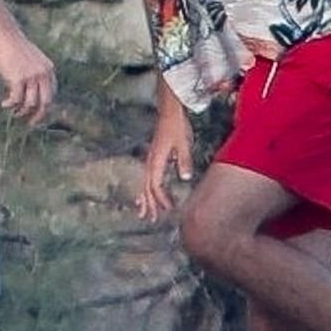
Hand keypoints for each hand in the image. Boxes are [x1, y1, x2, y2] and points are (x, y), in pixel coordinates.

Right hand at [0, 31, 54, 124]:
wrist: (3, 35)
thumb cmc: (13, 46)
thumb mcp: (31, 60)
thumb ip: (34, 74)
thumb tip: (30, 93)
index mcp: (49, 70)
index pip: (51, 95)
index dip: (44, 107)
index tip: (37, 114)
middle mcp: (43, 74)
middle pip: (45, 103)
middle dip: (38, 116)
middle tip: (30, 123)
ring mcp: (32, 77)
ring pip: (30, 103)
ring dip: (21, 111)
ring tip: (13, 112)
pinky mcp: (18, 79)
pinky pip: (16, 99)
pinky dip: (10, 105)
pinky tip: (4, 104)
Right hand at [137, 104, 193, 221]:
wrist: (170, 111)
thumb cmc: (177, 126)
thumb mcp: (183, 143)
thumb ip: (184, 161)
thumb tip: (186, 177)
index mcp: (156, 161)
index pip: (156, 186)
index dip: (161, 199)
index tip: (169, 209)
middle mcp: (150, 162)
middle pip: (146, 188)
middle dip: (149, 205)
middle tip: (151, 219)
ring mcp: (150, 160)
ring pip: (144, 184)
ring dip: (145, 200)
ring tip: (144, 213)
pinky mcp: (153, 157)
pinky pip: (147, 178)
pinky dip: (146, 190)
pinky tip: (146, 194)